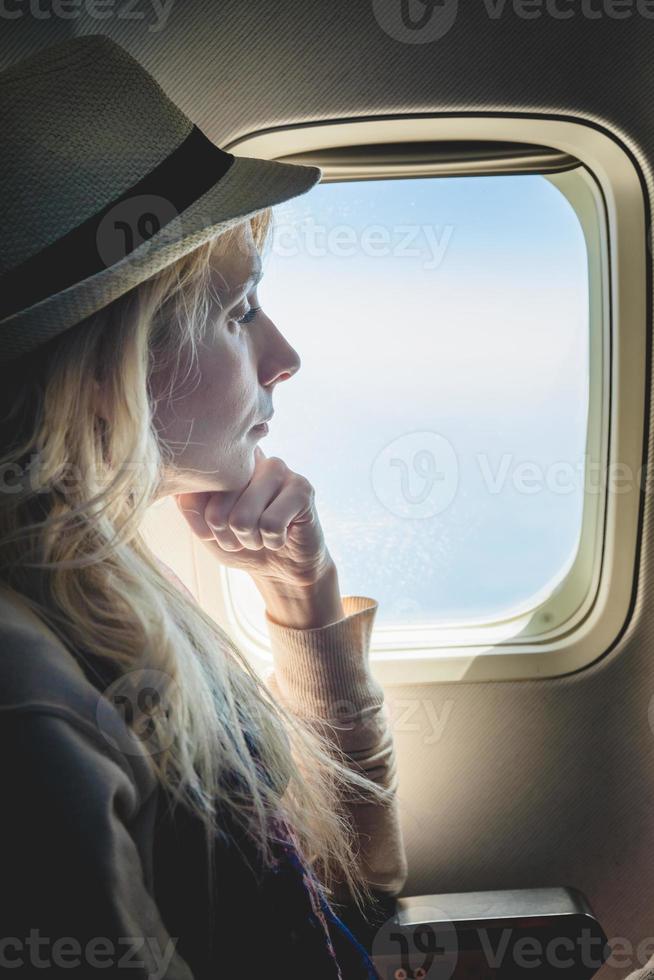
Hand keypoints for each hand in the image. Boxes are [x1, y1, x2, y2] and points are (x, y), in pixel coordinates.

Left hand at [174, 446, 333, 590]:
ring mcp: (277, 468)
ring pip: (243, 518)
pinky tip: (284, 534)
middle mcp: (249, 457)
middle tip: (245, 535)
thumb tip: (187, 490)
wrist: (281, 568)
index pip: (193, 493)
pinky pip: (271, 525)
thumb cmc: (240, 542)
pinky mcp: (301, 487)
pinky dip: (273, 541)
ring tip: (263, 534)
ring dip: (252, 540)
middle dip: (229, 537)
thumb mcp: (204, 527)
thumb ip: (190, 504)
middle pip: (217, 510)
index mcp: (222, 462)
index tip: (219, 531)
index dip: (202, 527)